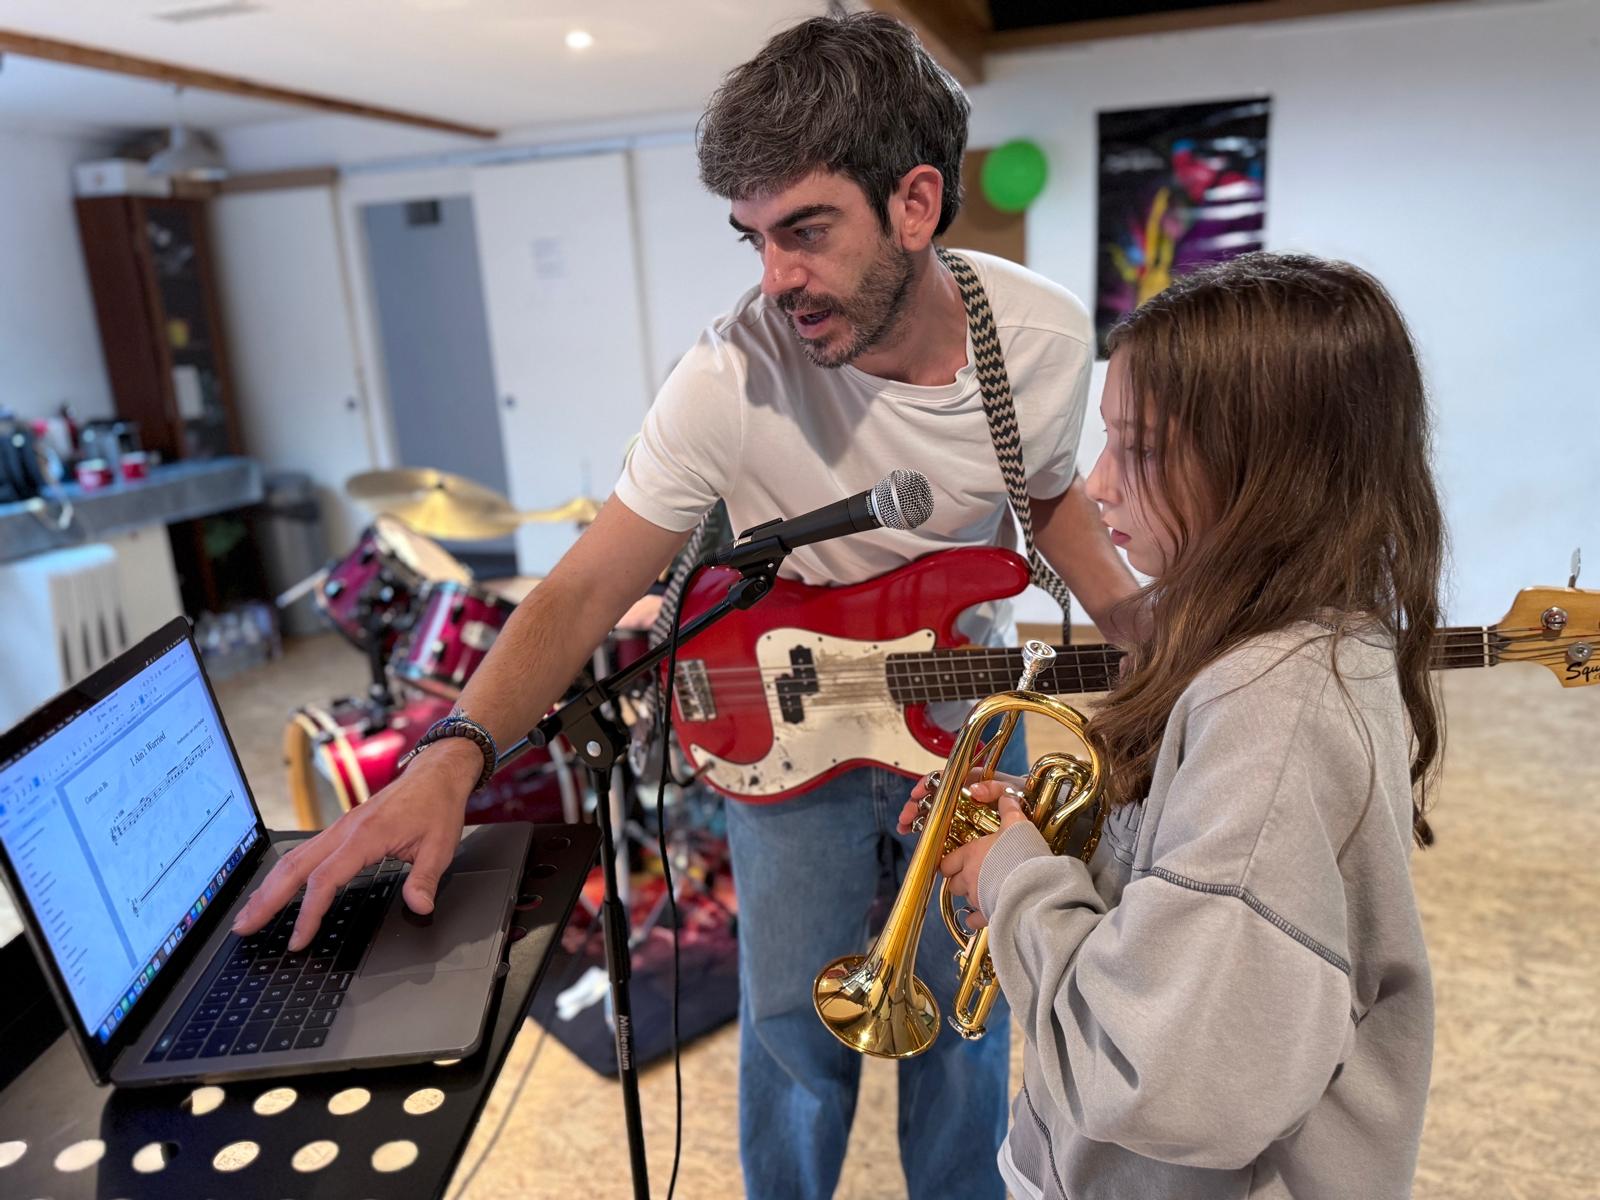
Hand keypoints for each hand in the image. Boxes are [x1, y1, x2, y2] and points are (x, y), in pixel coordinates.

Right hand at [232, 737, 478, 950]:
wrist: (436, 773)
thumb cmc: (437, 806)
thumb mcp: (441, 845)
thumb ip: (426, 878)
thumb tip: (419, 907)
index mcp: (366, 835)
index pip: (325, 879)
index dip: (308, 912)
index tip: (298, 940)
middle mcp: (344, 829)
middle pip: (294, 867)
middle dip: (266, 899)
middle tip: (244, 927)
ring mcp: (339, 827)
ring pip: (293, 858)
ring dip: (269, 886)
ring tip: (249, 913)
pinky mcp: (341, 829)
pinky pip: (305, 852)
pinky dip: (284, 872)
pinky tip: (275, 887)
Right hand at [895, 768, 1026, 835]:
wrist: (1036, 819)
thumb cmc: (1022, 800)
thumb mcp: (1012, 789)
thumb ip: (995, 786)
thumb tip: (973, 790)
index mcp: (971, 782)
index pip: (943, 779)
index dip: (928, 785)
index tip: (917, 794)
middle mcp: (963, 798)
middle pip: (933, 799)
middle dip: (916, 806)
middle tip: (905, 817)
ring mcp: (962, 816)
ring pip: (934, 815)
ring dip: (917, 820)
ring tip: (904, 827)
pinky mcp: (963, 833)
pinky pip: (942, 833)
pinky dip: (929, 835)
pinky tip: (919, 840)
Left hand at [896, 776, 1028, 927]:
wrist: (1034, 886)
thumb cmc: (1023, 854)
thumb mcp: (1018, 825)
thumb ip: (1009, 810)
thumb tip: (1007, 798)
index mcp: (970, 855)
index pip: (947, 861)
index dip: (951, 862)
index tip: (958, 861)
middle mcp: (968, 878)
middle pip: (952, 882)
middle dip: (960, 880)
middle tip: (973, 876)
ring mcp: (977, 898)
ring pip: (965, 899)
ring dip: (972, 895)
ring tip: (985, 891)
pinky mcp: (988, 915)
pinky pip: (974, 920)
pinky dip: (976, 918)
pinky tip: (984, 914)